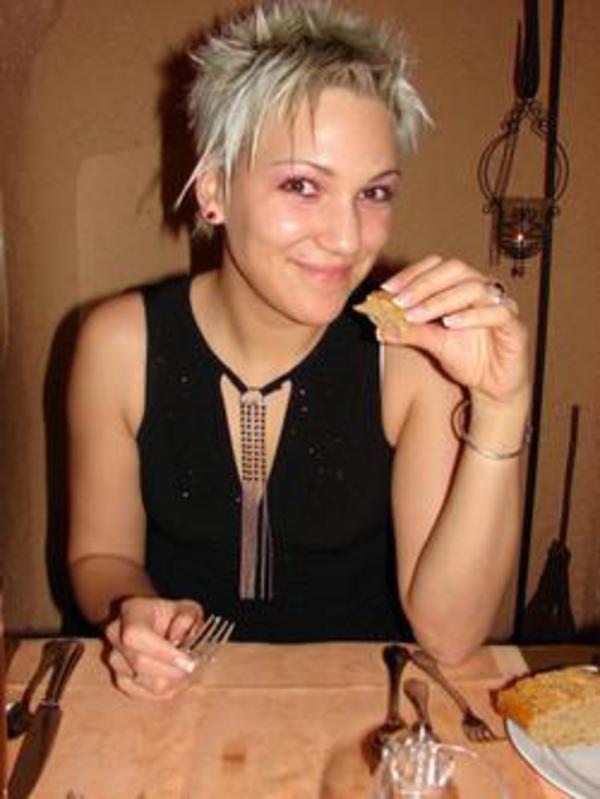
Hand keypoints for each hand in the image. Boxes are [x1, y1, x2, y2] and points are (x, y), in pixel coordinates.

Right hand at [104, 596, 204, 699]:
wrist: (151, 622)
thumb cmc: (172, 615)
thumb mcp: (187, 607)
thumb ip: (187, 618)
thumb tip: (178, 639)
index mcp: (130, 611)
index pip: (136, 635)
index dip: (163, 652)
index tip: (189, 662)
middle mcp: (115, 635)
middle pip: (140, 664)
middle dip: (173, 671)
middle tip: (193, 668)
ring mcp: (115, 659)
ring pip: (144, 683)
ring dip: (172, 682)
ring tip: (186, 672)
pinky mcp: (120, 680)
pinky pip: (144, 694)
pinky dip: (165, 691)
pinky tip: (177, 680)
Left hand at [381, 255, 528, 403]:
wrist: (492, 387)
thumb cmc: (467, 358)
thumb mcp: (432, 344)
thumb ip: (408, 332)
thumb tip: (378, 327)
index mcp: (461, 287)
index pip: (437, 266)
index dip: (412, 274)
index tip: (388, 290)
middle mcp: (482, 290)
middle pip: (455, 269)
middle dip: (424, 284)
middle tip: (400, 302)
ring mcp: (500, 305)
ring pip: (474, 287)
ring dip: (441, 300)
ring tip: (418, 315)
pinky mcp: (514, 326)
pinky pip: (498, 312)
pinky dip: (472, 316)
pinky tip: (450, 324)